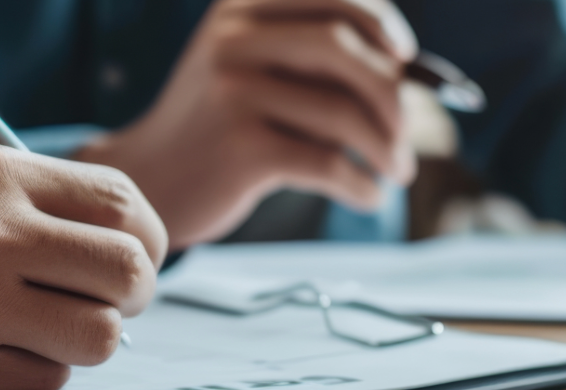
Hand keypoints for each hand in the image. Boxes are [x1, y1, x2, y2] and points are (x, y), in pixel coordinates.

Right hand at [75, 0, 418, 248]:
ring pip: (342, 113)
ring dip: (387, 149)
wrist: (152, 179)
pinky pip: (327, 164)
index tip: (407, 58)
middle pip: (342, 47)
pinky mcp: (239, 148)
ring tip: (397, 172)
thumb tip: (413, 74)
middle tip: (409, 134)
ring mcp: (231, 92)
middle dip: (392, 93)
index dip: (382, 23)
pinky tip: (368, 195)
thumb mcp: (259, 70)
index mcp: (240, 8)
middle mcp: (231, 40)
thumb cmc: (228, 124)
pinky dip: (361, 185)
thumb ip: (320, 60)